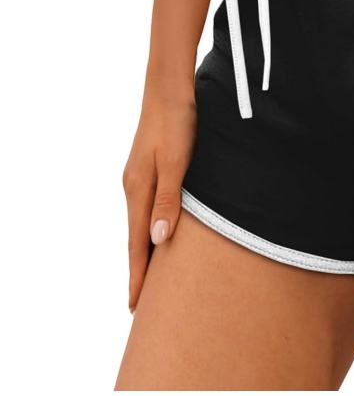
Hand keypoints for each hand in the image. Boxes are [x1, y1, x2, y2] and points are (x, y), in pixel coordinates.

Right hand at [122, 96, 195, 311]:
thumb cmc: (176, 123)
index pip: (136, 243)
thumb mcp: (175, 161)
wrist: (169, 89)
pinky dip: (150, 228)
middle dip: (139, 270)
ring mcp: (140, 177)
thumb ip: (167, 199)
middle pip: (135, 237)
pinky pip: (148, 208)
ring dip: (145, 250)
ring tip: (152, 275)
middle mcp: (134, 187)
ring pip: (141, 223)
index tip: (137, 306)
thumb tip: (157, 239)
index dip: (138, 275)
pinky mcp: (150, 168)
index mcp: (137, 189)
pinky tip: (160, 231)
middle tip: (142, 303)